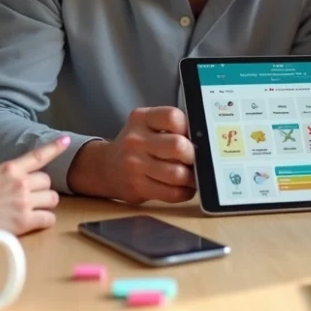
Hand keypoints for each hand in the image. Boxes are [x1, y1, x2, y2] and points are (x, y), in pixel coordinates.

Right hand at [0, 136, 69, 234]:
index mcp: (9, 168)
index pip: (38, 155)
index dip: (54, 148)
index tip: (66, 141)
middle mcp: (20, 182)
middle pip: (47, 181)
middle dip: (41, 189)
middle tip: (31, 196)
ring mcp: (24, 201)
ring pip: (52, 198)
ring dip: (46, 203)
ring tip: (35, 208)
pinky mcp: (25, 221)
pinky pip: (48, 218)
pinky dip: (45, 220)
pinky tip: (37, 222)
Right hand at [69, 107, 195, 203]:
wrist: (106, 167)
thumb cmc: (137, 145)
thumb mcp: (146, 125)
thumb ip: (170, 127)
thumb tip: (204, 138)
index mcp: (141, 119)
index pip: (172, 117)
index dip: (189, 127)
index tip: (193, 136)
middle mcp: (136, 140)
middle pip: (177, 146)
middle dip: (194, 155)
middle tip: (197, 158)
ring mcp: (135, 165)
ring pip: (177, 173)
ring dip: (192, 177)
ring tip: (193, 175)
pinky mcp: (137, 187)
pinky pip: (171, 193)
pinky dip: (184, 192)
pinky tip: (184, 187)